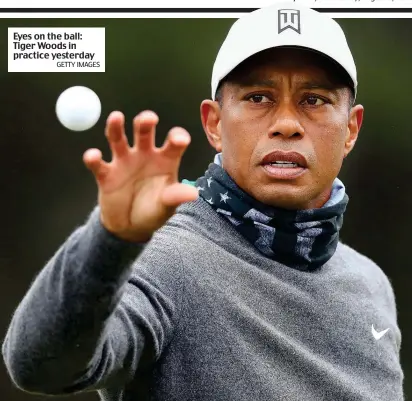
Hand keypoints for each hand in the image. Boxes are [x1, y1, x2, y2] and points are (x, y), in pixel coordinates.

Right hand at [83, 110, 197, 242]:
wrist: (130, 226)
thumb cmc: (154, 210)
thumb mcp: (167, 206)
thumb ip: (176, 196)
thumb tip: (194, 193)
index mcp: (165, 160)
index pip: (173, 143)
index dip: (177, 137)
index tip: (179, 140)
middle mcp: (145, 155)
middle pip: (144, 132)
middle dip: (145, 123)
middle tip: (149, 119)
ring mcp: (124, 162)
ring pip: (118, 139)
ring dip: (116, 127)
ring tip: (116, 117)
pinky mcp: (106, 174)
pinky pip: (98, 164)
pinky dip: (93, 159)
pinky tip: (94, 156)